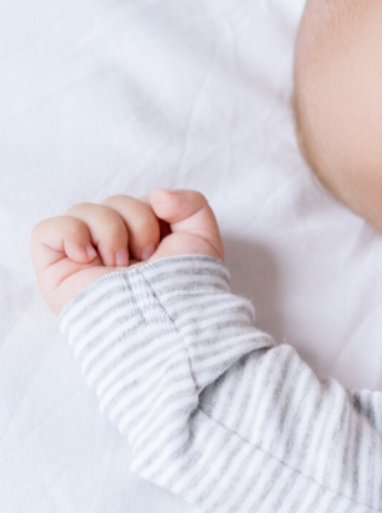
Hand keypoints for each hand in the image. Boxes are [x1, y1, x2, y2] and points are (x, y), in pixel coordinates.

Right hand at [30, 189, 224, 314]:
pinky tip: (88, 257)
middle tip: (145, 258)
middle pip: (112, 201)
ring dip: (109, 231)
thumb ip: (191, 203)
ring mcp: (81, 259)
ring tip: (119, 265)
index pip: (137, 200)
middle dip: (136, 222)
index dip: (153, 213)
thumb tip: (156, 195)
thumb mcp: (202, 237)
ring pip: (82, 209)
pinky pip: (47, 229)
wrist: (164, 318)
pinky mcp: (55, 271)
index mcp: (140, 241)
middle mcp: (109, 248)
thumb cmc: (185, 286)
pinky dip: (69, 233)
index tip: (164, 245)